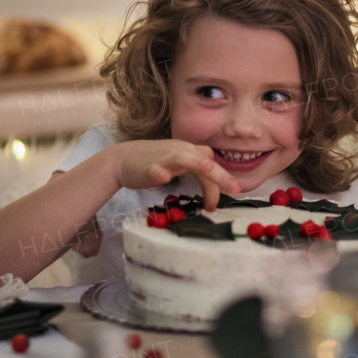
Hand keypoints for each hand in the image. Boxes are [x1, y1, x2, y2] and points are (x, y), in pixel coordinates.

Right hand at [110, 139, 240, 209]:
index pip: (211, 166)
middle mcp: (180, 151)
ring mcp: (164, 158)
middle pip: (204, 160)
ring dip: (196, 161)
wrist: (122, 159)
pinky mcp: (148, 166)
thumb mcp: (180, 163)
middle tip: (235, 188)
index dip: (219, 184)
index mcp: (189, 151)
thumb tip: (216, 186)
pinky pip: (155, 168)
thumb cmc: (154, 163)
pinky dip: (159, 171)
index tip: (214, 206)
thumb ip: (197, 170)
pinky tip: (163, 177)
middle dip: (220, 175)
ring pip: (183, 157)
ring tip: (207, 167)